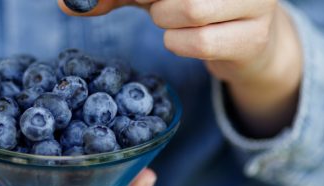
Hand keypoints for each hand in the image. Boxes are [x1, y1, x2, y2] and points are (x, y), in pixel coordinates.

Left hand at [59, 0, 302, 136]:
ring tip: (171, 18)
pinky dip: (178, 43)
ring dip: (165, 20)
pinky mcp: (254, 37)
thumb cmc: (195, 5)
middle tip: (155, 3)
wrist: (250, 43)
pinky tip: (185, 39)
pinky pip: (198, 42)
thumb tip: (68, 4)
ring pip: (191, 10)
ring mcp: (255, 2)